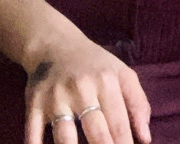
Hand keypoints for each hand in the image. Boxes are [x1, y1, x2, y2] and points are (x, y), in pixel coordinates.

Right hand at [23, 37, 150, 143]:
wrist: (54, 44)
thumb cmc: (94, 65)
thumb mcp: (121, 73)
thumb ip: (138, 103)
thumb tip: (146, 138)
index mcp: (107, 81)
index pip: (119, 124)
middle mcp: (82, 89)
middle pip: (96, 132)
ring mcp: (56, 98)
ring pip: (64, 137)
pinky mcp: (34, 104)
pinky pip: (33, 133)